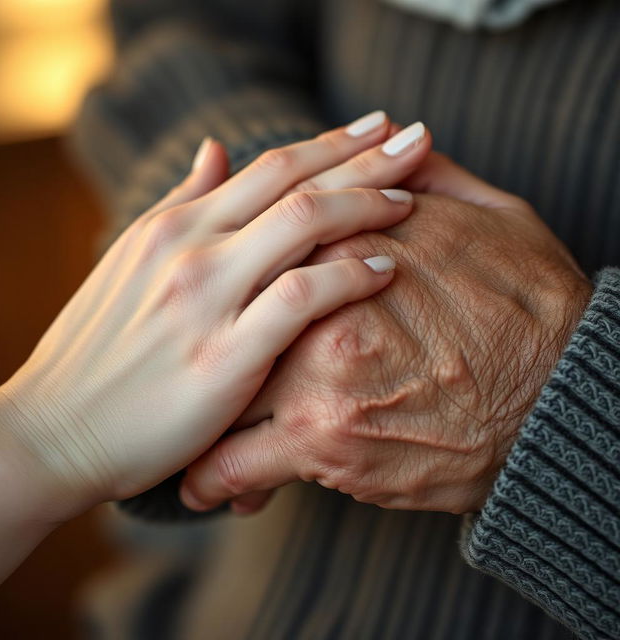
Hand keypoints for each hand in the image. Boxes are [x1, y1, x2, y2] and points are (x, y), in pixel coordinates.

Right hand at [0, 114, 432, 521]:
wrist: (54, 431)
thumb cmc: (98, 354)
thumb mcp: (132, 261)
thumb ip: (180, 203)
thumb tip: (215, 150)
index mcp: (171, 225)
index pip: (267, 166)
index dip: (329, 142)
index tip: (376, 128)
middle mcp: (190, 247)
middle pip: (293, 181)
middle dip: (363, 154)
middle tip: (416, 137)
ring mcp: (206, 298)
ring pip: (302, 224)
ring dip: (365, 203)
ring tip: (411, 197)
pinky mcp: (223, 356)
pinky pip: (301, 297)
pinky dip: (349, 275)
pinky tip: (387, 268)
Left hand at [181, 153, 592, 514]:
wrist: (565, 397)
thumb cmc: (527, 304)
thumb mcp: (488, 218)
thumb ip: (430, 181)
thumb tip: (397, 142)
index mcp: (347, 255)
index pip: (257, 254)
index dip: (231, 275)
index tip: (219, 297)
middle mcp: (317, 317)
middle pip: (223, 328)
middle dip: (198, 353)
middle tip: (181, 375)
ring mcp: (315, 385)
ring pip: (216, 402)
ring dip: (198, 425)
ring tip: (190, 443)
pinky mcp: (328, 450)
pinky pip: (240, 466)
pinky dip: (218, 478)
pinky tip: (209, 487)